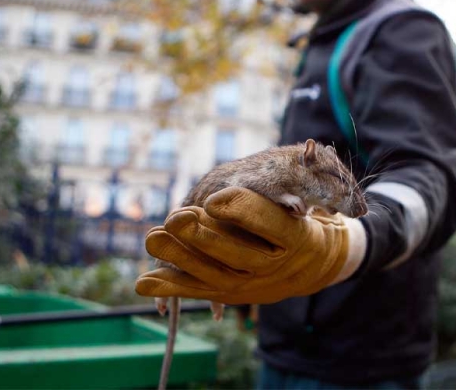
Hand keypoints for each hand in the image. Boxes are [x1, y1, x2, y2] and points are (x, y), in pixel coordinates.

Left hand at [135, 187, 366, 304]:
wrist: (312, 264)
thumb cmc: (302, 221)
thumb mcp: (311, 199)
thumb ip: (295, 183)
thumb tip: (304, 162)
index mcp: (296, 237)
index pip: (269, 222)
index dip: (240, 211)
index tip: (213, 200)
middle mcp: (274, 266)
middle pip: (236, 254)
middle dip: (203, 237)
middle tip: (175, 218)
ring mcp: (252, 285)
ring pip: (213, 275)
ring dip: (179, 257)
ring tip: (152, 237)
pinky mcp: (231, 293)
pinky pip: (199, 291)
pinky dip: (170, 288)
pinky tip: (143, 283)